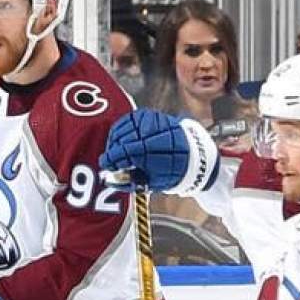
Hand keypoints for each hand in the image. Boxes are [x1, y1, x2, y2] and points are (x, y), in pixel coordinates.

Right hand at [100, 109, 219, 196]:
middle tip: (109, 159)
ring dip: (115, 139)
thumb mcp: (153, 183)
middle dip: (113, 149)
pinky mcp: (152, 115)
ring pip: (125, 127)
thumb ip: (130, 181)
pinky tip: (119, 137)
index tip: (105, 164)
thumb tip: (110, 178)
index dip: (113, 157)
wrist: (194, 155)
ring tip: (115, 150)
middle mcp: (157, 133)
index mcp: (159, 153)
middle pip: (124, 138)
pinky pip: (130, 119)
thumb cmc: (172, 173)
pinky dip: (121, 128)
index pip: (127, 151)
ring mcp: (155, 122)